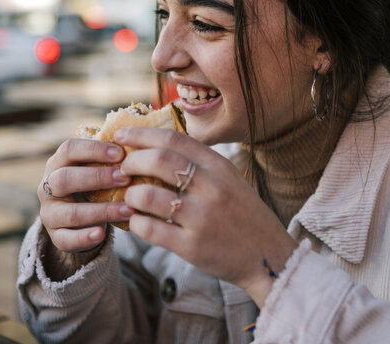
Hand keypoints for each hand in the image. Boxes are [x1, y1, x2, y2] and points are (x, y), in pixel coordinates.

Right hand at [37, 137, 135, 251]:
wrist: (79, 219)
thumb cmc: (93, 185)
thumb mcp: (95, 168)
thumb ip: (108, 158)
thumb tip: (139, 142)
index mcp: (57, 163)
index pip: (68, 149)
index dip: (93, 150)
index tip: (121, 153)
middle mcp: (47, 187)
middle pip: (65, 179)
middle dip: (97, 178)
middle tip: (125, 178)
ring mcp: (49, 213)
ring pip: (71, 212)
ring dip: (102, 211)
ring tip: (129, 210)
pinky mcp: (56, 236)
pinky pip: (67, 239)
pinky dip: (84, 237)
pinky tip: (102, 233)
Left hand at [114, 127, 297, 306]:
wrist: (267, 256)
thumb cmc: (242, 214)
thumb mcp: (228, 178)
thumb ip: (198, 163)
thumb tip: (156, 146)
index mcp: (218, 166)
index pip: (173, 139)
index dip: (141, 133)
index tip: (122, 134)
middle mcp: (211, 187)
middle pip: (158, 160)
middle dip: (131, 161)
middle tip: (122, 169)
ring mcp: (201, 217)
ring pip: (147, 196)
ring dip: (129, 196)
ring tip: (130, 199)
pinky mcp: (192, 246)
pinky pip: (149, 229)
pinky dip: (135, 223)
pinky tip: (137, 222)